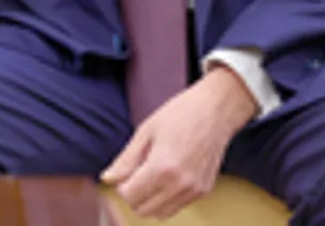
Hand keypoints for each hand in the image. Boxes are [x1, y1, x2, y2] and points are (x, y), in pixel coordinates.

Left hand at [102, 67, 257, 218]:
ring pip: (162, 213)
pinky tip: (166, 176)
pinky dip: (166, 198)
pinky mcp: (204, 191)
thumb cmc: (180, 114)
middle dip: (133, 195)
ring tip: (151, 174)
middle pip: (144, 210)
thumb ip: (126, 160)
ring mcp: (195, 190)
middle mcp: (180, 184)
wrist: (216, 110)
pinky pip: (178, 206)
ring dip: (150, 200)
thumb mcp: (146, 131)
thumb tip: (107, 179)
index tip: (125, 171)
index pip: (130, 197)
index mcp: (163, 167)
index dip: (121, 186)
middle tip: (135, 173)